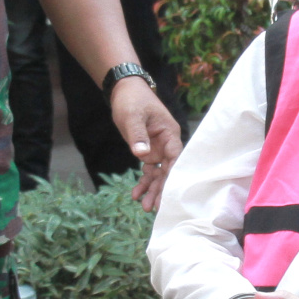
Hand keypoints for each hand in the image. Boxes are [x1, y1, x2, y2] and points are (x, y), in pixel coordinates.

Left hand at [109, 75, 182, 208]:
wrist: (123, 91)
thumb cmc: (132, 100)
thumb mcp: (133, 116)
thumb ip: (138, 135)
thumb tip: (142, 155)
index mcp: (169, 133)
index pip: (175, 157)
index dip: (173, 174)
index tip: (169, 192)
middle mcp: (166, 144)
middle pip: (167, 170)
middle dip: (161, 189)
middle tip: (154, 207)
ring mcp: (157, 149)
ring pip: (158, 174)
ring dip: (152, 190)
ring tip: (144, 207)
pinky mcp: (147, 152)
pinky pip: (147, 171)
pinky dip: (142, 182)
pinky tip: (135, 195)